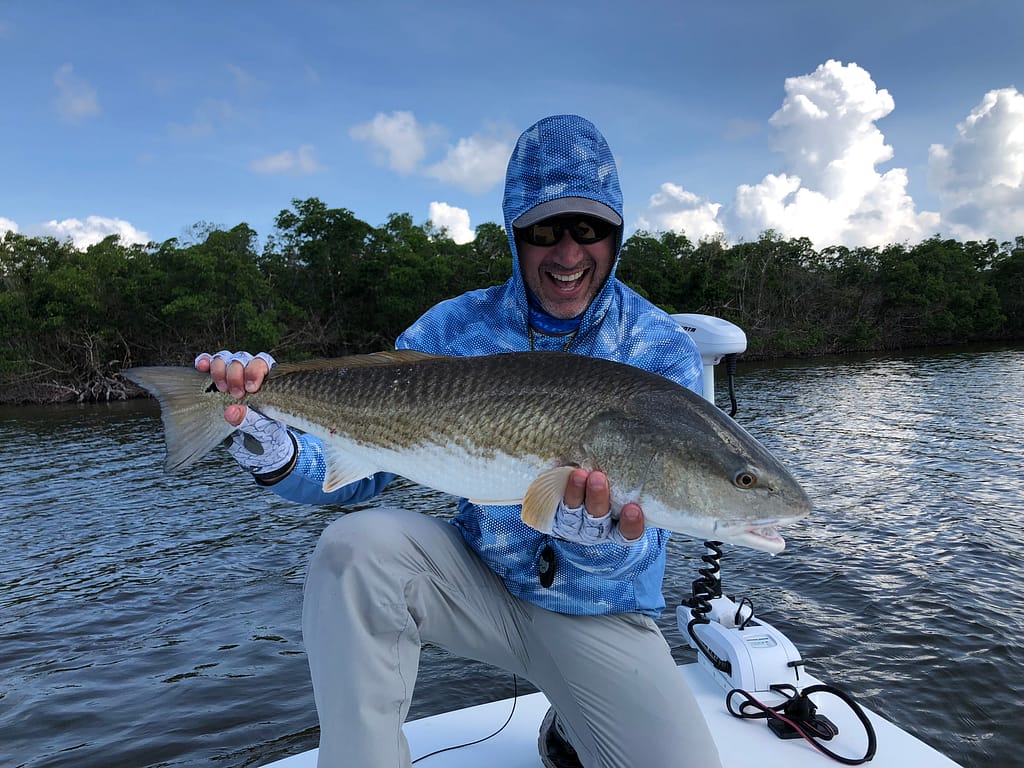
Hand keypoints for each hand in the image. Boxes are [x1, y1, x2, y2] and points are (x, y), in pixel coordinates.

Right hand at [194, 350, 294, 481]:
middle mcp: (251, 375)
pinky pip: (209, 365)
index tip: (250, 389)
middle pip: (242, 359)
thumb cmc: (267, 439)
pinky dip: (205, 362)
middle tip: (235, 394)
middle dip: (236, 373)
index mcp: (270, 382)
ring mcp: (233, 377)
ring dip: (220, 369)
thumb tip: (231, 412)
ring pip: (225, 359)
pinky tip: (201, 367)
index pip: (263, 363)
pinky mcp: (216, 383)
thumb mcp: (264, 433)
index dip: (254, 371)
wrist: (258, 451)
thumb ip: (251, 422)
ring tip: (220, 388)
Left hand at [551, 468, 645, 544]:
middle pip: (597, 520)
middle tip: (598, 478)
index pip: (628, 533)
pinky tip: (563, 472)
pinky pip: (555, 505)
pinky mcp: (555, 513)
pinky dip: (560, 491)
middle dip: (598, 499)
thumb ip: (639, 475)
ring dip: (576, 493)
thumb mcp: (630, 487)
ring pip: (574, 512)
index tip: (634, 508)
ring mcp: (574, 523)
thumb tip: (665, 443)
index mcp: (618, 529)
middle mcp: (596, 529)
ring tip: (579, 473)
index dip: (631, 524)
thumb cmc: (618, 488)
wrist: (583, 491)